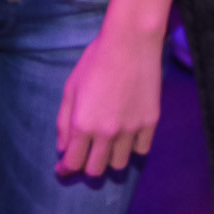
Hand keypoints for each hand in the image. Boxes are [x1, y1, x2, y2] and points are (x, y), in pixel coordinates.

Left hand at [55, 24, 161, 177]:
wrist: (131, 42)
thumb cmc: (96, 60)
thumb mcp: (71, 87)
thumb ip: (63, 121)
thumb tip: (62, 148)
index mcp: (82, 124)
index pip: (73, 163)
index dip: (66, 169)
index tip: (64, 168)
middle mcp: (106, 133)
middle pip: (95, 170)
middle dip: (87, 165)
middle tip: (88, 153)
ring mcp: (130, 130)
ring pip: (119, 165)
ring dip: (111, 158)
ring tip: (110, 144)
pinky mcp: (150, 123)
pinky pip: (141, 150)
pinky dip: (133, 147)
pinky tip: (129, 134)